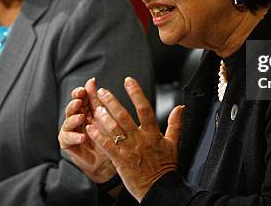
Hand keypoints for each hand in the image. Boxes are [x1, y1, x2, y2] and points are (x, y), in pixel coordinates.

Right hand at [58, 79, 116, 182]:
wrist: (107, 160)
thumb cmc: (107, 136)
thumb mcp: (103, 116)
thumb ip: (96, 99)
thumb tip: (92, 80)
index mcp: (84, 109)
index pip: (78, 97)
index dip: (79, 93)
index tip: (83, 90)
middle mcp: (75, 118)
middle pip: (71, 108)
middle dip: (74, 103)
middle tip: (79, 101)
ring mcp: (69, 131)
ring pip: (68, 122)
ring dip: (74, 119)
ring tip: (81, 117)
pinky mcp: (67, 143)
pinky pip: (68, 139)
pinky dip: (75, 137)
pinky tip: (83, 137)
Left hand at [86, 77, 184, 201]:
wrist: (160, 189)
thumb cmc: (166, 167)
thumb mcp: (174, 143)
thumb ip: (176, 124)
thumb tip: (180, 107)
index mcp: (153, 133)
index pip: (144, 108)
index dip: (136, 93)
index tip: (128, 80)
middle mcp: (140, 139)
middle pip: (124, 116)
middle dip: (111, 102)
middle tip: (101, 91)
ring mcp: (129, 150)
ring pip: (114, 129)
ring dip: (103, 117)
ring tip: (95, 106)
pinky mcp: (120, 161)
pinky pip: (107, 146)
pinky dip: (98, 136)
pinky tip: (90, 128)